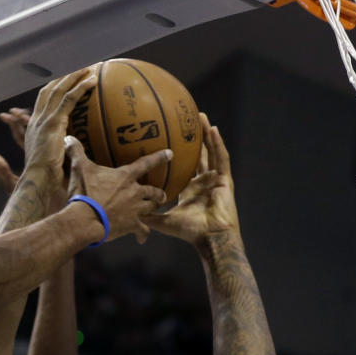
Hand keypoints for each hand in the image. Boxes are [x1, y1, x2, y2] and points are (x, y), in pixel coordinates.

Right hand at [0, 69, 98, 204]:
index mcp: (34, 130)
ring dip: (74, 76)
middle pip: (49, 90)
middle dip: (64, 77)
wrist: (38, 184)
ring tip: (90, 68)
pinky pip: (69, 99)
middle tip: (81, 69)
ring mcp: (44, 120)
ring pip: (59, 90)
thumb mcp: (53, 166)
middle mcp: (37, 121)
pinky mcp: (53, 123)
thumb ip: (61, 156)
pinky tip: (93, 80)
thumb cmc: (45, 183)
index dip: (53, 90)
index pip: (42, 102)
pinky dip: (80, 87)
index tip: (67, 82)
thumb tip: (71, 154)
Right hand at [65, 139, 169, 243]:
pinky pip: (143, 230)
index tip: (171, 154)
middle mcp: (135, 192)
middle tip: (162, 195)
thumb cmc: (84, 192)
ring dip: (154, 209)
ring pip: (151, 209)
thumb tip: (68, 137)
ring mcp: (135, 210)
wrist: (85, 219)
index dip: (159, 157)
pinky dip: (143, 234)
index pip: (147, 163)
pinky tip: (142, 238)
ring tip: (154, 210)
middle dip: (159, 193)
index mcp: (125, 177)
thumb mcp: (79, 169)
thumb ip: (76, 152)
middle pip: (153, 191)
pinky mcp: (131, 225)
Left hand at [147, 115, 240, 244]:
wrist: (210, 237)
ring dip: (207, 134)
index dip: (180, 154)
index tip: (170, 140)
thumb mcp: (165, 221)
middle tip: (188, 120)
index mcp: (190, 189)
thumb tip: (131, 214)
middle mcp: (203, 182)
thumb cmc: (190, 232)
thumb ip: (150, 216)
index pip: (185, 167)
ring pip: (212, 151)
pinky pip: (221, 158)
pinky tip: (213, 130)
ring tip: (201, 117)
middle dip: (194, 138)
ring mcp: (215, 179)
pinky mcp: (225, 179)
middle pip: (199, 155)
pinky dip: (218, 144)